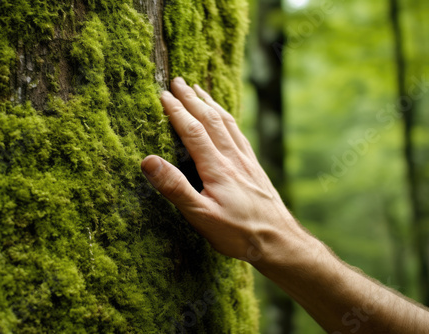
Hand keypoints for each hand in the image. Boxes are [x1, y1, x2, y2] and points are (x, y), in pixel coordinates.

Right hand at [141, 77, 310, 265]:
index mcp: (217, 168)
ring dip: (210, 103)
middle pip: (210, 119)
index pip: (192, 130)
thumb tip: (149, 161)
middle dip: (192, 98)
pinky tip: (226, 117)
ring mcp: (246, 161)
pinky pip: (239, 134)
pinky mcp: (255, 167)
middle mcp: (233, 158)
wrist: (279, 241)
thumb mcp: (201, 216)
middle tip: (178, 81)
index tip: (163, 94)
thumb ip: (175, 187)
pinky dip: (228, 118)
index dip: (176, 110)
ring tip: (199, 89)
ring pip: (227, 123)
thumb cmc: (239, 233)